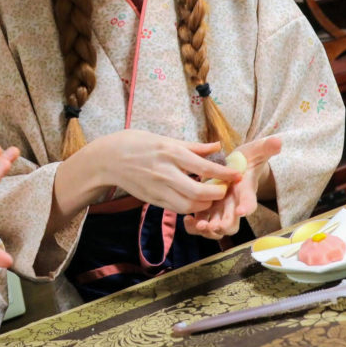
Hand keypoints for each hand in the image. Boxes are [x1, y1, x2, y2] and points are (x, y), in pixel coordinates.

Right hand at [92, 130, 242, 214]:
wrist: (107, 159)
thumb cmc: (135, 143)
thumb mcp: (164, 138)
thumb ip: (193, 146)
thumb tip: (216, 147)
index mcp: (171, 153)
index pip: (205, 168)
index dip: (225, 174)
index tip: (238, 175)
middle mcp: (166, 173)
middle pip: (199, 193)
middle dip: (217, 194)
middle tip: (225, 190)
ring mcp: (158, 189)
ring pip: (189, 206)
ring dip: (205, 204)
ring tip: (212, 197)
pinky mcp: (152, 199)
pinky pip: (176, 208)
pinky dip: (190, 207)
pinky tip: (195, 201)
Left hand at [184, 136, 281, 238]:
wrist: (236, 167)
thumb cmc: (247, 160)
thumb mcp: (256, 151)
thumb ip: (265, 148)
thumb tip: (278, 141)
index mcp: (245, 191)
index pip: (249, 202)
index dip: (247, 207)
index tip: (242, 211)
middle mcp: (233, 204)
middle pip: (232, 223)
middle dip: (225, 226)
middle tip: (216, 225)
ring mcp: (219, 209)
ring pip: (216, 228)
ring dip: (208, 230)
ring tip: (200, 225)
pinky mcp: (206, 210)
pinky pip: (201, 225)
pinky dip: (194, 227)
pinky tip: (187, 219)